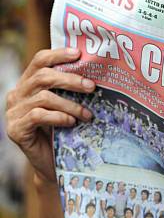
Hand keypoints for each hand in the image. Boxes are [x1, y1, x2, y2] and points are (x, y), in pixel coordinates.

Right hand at [6, 48, 94, 183]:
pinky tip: (71, 123)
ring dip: (70, 104)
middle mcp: (17, 94)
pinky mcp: (15, 129)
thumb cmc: (64, 130)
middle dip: (70, 80)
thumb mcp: (68, 105)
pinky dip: (58, 117)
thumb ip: (72, 89)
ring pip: (43, 97)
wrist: (53, 163)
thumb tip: (97, 72)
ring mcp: (13, 112)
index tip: (79, 54)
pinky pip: (37, 115)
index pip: (39, 60)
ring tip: (87, 114)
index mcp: (29, 83)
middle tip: (91, 87)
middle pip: (42, 77)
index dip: (58, 54)